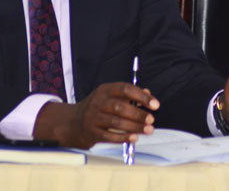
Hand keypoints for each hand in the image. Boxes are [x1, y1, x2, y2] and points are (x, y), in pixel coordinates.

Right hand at [32, 82, 159, 148]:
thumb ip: (129, 95)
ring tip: (149, 130)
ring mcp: (93, 118)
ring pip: (116, 123)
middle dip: (139, 114)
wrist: (72, 122)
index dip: (141, 96)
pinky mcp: (91, 132)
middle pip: (120, 107)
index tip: (155, 105)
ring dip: (135, 127)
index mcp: (105, 90)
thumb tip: (148, 93)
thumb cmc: (99, 107)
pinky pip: (109, 136)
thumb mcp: (110, 96)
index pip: (125, 89)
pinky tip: (135, 138)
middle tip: (151, 119)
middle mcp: (97, 102)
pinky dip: (123, 138)